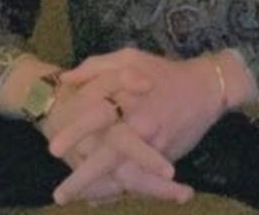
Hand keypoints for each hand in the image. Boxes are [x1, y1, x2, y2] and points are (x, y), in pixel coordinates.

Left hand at [48, 48, 226, 202]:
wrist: (206, 87)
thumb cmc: (163, 71)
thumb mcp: (129, 57)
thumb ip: (97, 66)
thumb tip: (66, 79)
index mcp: (129, 97)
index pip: (97, 115)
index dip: (75, 131)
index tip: (52, 147)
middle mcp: (141, 123)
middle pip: (110, 154)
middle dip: (85, 175)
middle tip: (60, 194)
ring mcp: (155, 143)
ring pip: (126, 174)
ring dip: (103, 190)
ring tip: (81, 200)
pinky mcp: (166, 156)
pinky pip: (142, 178)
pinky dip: (123, 188)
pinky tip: (103, 198)